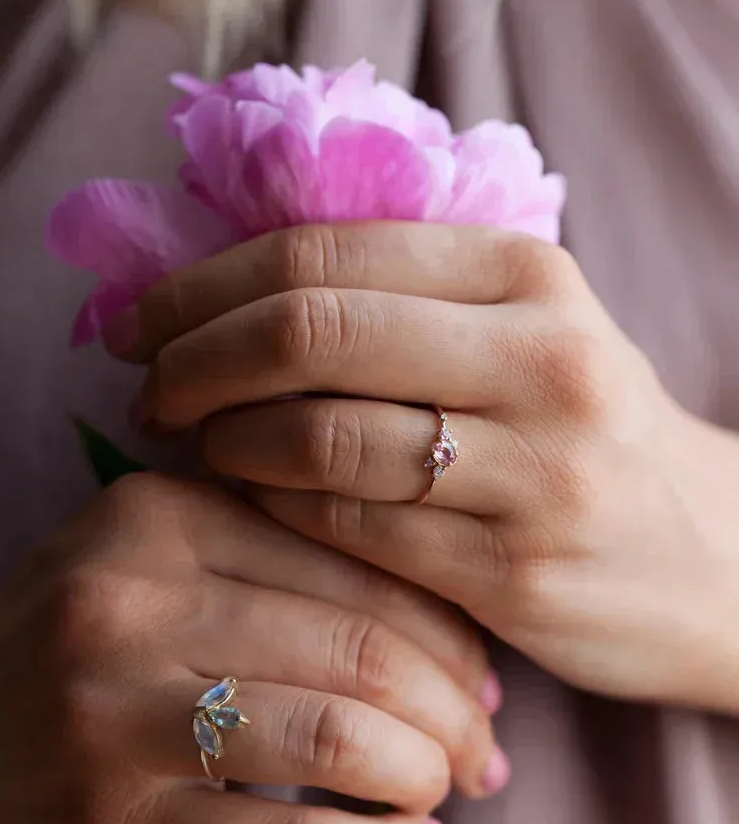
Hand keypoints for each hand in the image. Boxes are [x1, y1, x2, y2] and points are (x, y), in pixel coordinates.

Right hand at [0, 474, 503, 823]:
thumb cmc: (72, 652)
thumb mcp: (155, 566)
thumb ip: (282, 569)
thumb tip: (454, 641)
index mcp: (165, 514)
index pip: (360, 559)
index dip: (451, 630)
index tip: (486, 681)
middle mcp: (136, 598)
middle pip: (362, 648)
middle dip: (456, 710)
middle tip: (485, 753)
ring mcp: (115, 712)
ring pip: (339, 736)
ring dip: (424, 776)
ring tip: (444, 796)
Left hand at [112, 223, 738, 711]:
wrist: (713, 559)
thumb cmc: (587, 436)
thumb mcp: (526, 335)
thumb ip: (403, 299)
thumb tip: (224, 289)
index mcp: (527, 274)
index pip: (321, 254)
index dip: (203, 286)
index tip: (141, 322)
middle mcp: (539, 358)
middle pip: (309, 333)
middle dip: (195, 359)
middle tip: (149, 388)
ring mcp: (534, 468)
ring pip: (320, 437)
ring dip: (224, 441)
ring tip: (193, 444)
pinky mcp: (514, 568)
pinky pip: (348, 527)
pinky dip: (272, 507)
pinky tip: (249, 499)